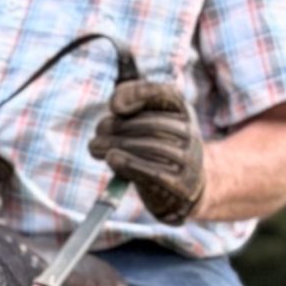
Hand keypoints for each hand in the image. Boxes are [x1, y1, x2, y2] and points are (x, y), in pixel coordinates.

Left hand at [87, 77, 205, 224]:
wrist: (178, 192)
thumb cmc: (153, 152)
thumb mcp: (143, 126)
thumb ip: (127, 111)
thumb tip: (115, 107)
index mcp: (182, 112)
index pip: (166, 93)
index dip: (138, 94)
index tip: (114, 107)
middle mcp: (189, 133)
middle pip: (151, 124)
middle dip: (118, 127)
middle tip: (98, 132)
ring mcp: (189, 159)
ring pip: (151, 147)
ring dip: (117, 145)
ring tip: (95, 147)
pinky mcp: (182, 184)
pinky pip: (154, 172)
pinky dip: (128, 163)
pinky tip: (111, 159)